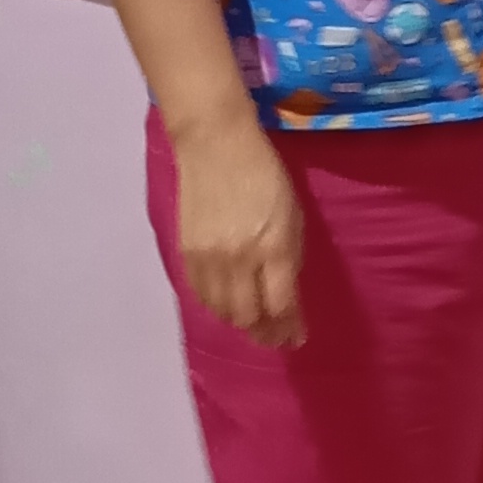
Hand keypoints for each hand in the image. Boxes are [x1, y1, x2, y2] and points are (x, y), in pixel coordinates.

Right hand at [172, 108, 305, 346]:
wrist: (214, 144)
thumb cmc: (265, 174)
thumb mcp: (292, 215)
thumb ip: (290, 258)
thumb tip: (288, 298)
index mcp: (273, 247)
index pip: (281, 305)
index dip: (289, 328)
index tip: (297, 337)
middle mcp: (239, 259)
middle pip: (249, 316)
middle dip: (265, 334)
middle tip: (275, 338)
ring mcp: (209, 258)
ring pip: (223, 312)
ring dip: (240, 323)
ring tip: (253, 323)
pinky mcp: (186, 253)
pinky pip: (200, 295)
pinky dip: (216, 307)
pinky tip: (227, 305)